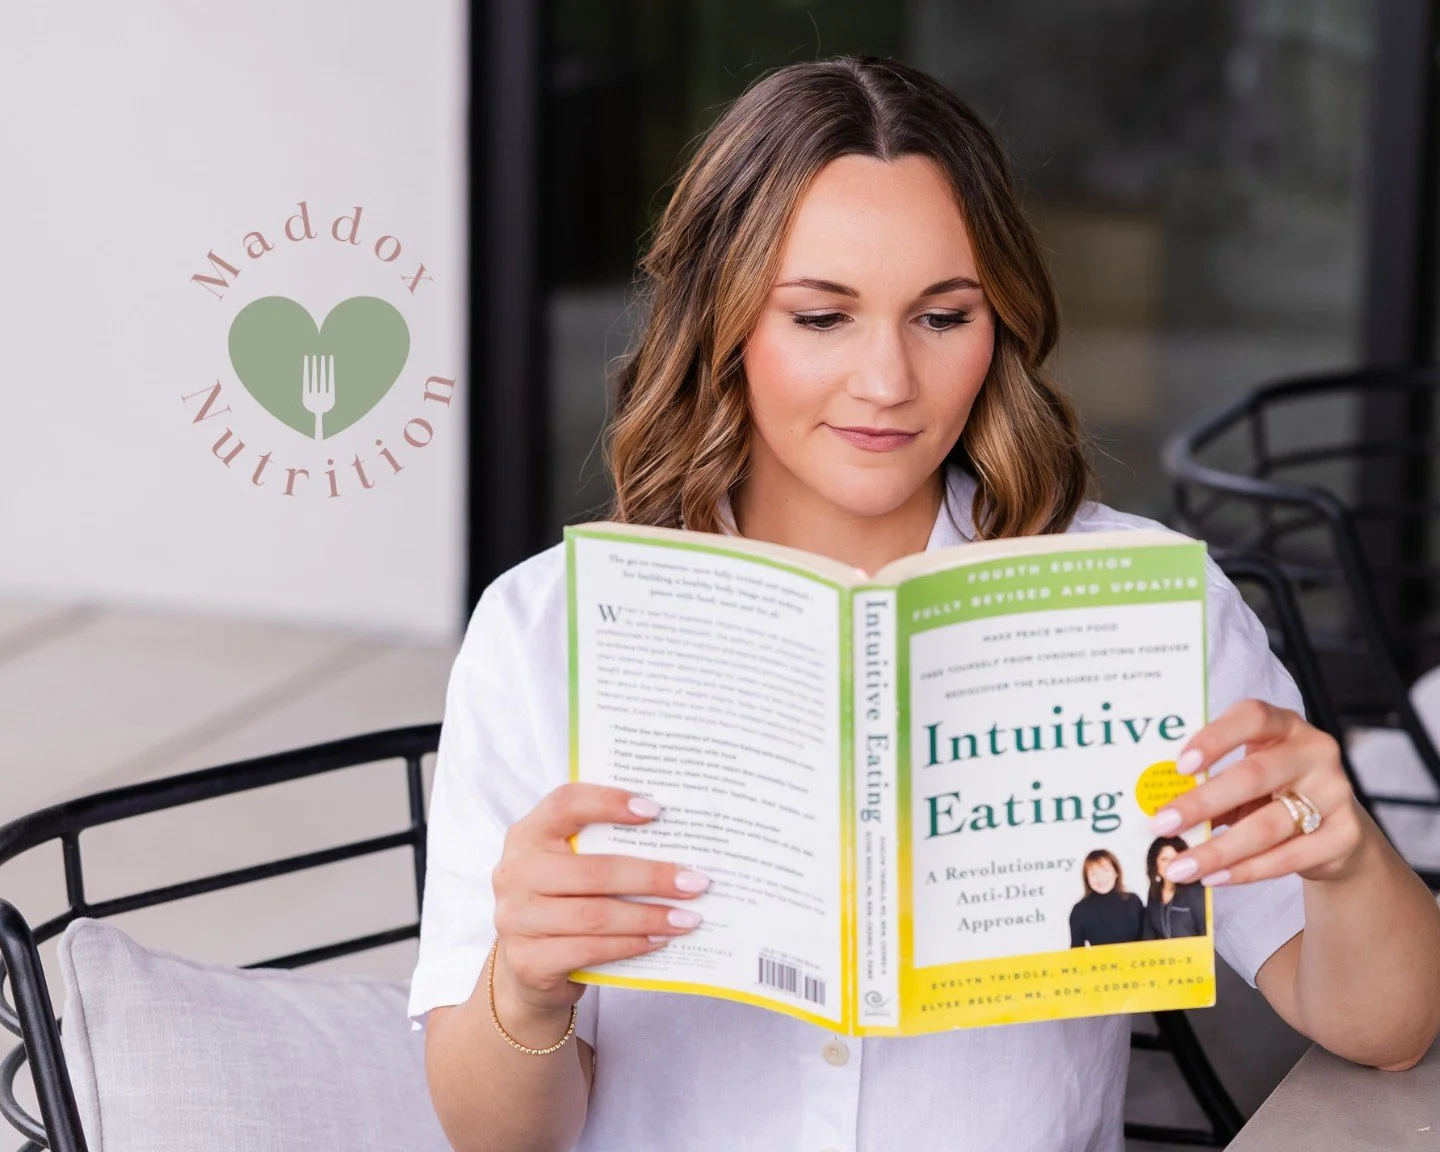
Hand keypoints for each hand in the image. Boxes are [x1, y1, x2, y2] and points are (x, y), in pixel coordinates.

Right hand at [490, 781, 708, 1016]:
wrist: (527, 968)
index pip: (565, 803)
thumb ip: (603, 847)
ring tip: (688, 918)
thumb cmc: (563, 902)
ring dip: (649, 917)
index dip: (609, 802)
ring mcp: (515, 919)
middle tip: (695, 882)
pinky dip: (631, 945)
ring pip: (595, 915)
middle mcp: (514, 873)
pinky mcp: (527, 961)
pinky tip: (659, 940)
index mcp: (527, 835)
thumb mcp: (570, 865)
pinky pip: (590, 951)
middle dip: (651, 877)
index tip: (656, 810)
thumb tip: (677, 840)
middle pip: (592, 870)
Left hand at [1148, 699, 1365, 887]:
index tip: (1180, 765)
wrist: (1336, 830)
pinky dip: (1246, 870)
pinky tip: (1215, 877)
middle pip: (1253, 775)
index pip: (1252, 717)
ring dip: (1217, 850)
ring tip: (1181, 866)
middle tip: (1161, 825)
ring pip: (1268, 825)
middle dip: (1201, 803)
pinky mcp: (1345, 835)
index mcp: (1284, 725)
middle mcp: (1314, 752)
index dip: (1215, 738)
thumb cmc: (1274, 793)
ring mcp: (1335, 792)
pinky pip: (1288, 857)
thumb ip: (1210, 782)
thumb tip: (1158, 807)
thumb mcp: (1244, 778)